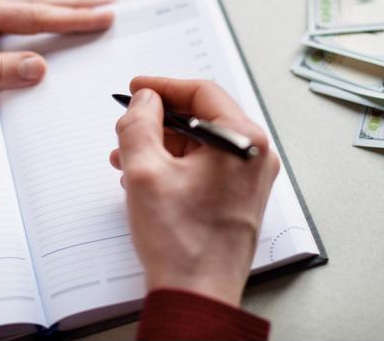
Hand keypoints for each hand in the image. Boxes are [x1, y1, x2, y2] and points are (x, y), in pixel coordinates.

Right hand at [110, 77, 279, 306]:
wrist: (197, 296)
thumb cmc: (181, 243)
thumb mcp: (145, 171)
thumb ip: (139, 123)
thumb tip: (146, 101)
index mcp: (243, 141)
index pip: (202, 93)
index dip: (163, 86)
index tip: (137, 88)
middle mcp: (255, 156)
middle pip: (202, 117)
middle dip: (159, 121)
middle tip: (129, 125)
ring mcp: (250, 179)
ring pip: (201, 143)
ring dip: (163, 145)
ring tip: (127, 159)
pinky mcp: (240, 198)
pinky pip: (206, 166)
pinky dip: (176, 165)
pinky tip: (146, 178)